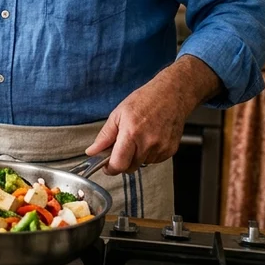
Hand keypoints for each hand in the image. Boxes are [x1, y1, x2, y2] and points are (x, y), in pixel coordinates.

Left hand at [85, 56, 218, 174]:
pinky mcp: (170, 150)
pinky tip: (149, 138)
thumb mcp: (118, 114)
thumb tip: (92, 151)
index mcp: (132, 133)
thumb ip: (104, 136)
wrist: (172, 95)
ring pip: (142, 164)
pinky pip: (154, 160)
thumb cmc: (145, 100)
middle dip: (123, 161)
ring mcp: (161, 148)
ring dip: (136, 157)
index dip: (110, 169)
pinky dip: (149, 154)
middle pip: (130, 168)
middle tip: (122, 146)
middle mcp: (148, 143)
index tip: (107, 166)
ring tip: (139, 137)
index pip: (119, 164)